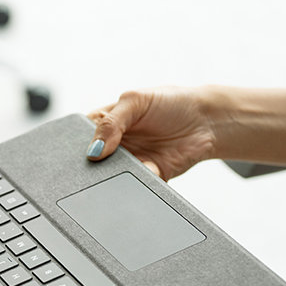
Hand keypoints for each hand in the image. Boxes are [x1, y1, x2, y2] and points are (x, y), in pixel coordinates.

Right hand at [86, 86, 217, 179]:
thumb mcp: (136, 100)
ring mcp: (130, 162)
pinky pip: (136, 185)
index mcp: (105, 122)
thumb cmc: (171, 102)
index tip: (82, 150)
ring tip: (126, 164)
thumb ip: (111, 122)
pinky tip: (148, 168)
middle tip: (101, 161)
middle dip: (95, 165)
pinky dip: (139, 182)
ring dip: (116, 176)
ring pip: (112, 177)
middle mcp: (114, 145)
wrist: (207, 121)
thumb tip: (93, 150)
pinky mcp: (147, 176)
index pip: (80, 136)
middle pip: (93, 162)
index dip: (77, 144)